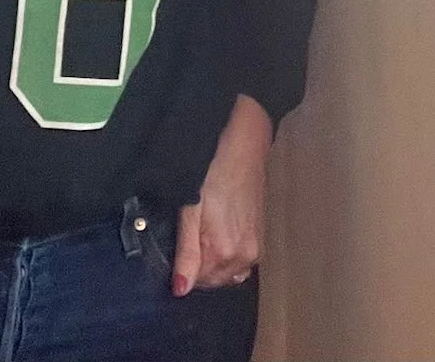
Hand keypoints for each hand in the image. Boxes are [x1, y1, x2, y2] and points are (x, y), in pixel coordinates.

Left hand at [172, 95, 270, 294]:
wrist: (244, 144)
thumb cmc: (212, 172)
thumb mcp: (190, 209)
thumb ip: (186, 252)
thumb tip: (180, 290)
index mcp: (224, 252)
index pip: (196, 282)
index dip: (181, 267)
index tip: (174, 246)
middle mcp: (244, 257)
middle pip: (212, 279)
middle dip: (196, 265)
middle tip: (186, 234)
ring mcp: (256, 248)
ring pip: (226, 271)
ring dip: (211, 261)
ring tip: (201, 231)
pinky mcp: (260, 237)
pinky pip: (239, 261)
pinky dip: (226, 255)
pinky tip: (217, 232)